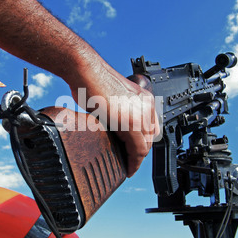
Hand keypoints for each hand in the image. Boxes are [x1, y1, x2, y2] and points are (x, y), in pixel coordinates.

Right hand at [69, 60, 159, 176]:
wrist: (86, 70)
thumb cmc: (93, 80)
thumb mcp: (113, 97)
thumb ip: (119, 112)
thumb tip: (114, 125)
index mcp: (144, 98)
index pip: (151, 126)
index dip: (145, 142)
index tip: (137, 152)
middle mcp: (146, 106)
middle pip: (150, 137)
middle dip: (141, 152)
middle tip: (132, 162)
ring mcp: (140, 114)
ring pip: (146, 145)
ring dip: (138, 159)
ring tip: (130, 167)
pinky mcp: (131, 122)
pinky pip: (138, 148)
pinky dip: (134, 161)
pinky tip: (129, 167)